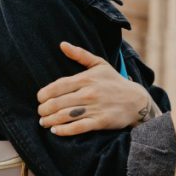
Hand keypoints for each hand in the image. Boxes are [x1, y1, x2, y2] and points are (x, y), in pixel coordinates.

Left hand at [36, 42, 160, 135]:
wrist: (136, 100)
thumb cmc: (114, 82)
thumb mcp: (99, 64)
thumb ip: (80, 54)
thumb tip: (62, 44)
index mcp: (86, 78)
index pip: (58, 86)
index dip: (44, 94)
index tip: (40, 98)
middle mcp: (89, 93)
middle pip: (58, 103)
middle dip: (44, 110)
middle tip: (40, 112)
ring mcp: (95, 108)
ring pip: (65, 116)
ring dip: (50, 121)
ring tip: (44, 122)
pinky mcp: (100, 122)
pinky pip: (78, 127)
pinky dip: (64, 130)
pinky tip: (56, 131)